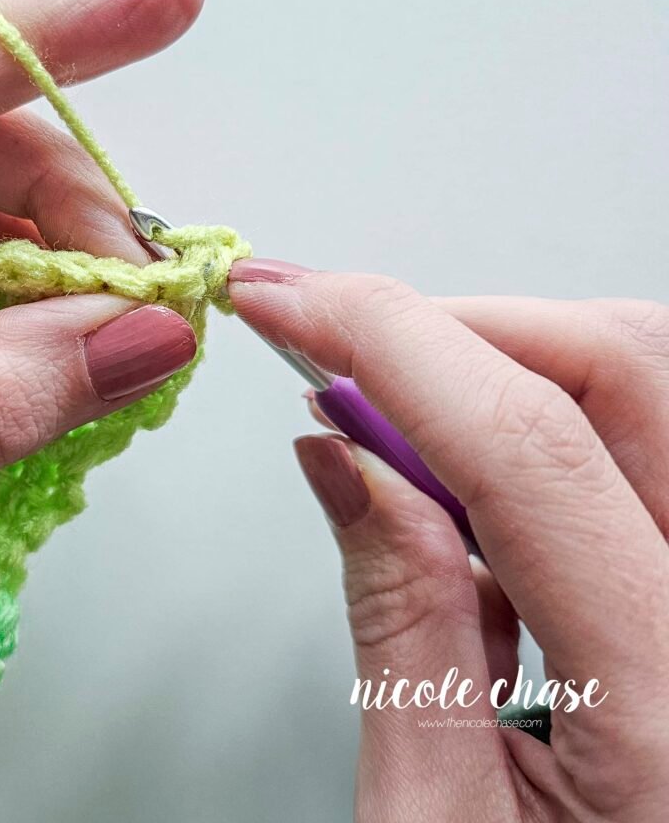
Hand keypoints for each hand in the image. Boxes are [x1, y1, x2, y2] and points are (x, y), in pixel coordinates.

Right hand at [228, 260, 668, 821]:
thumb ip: (398, 619)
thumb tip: (339, 458)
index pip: (525, 440)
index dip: (385, 336)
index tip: (288, 300)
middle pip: (624, 362)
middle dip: (456, 330)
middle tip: (341, 359)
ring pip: (642, 384)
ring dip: (498, 379)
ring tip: (409, 469)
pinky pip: (644, 449)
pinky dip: (542, 438)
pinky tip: (484, 526)